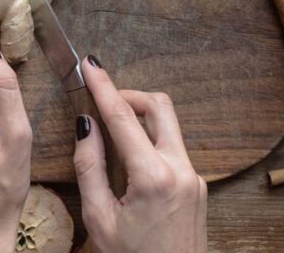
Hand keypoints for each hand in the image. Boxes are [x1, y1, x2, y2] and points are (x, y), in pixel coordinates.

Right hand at [73, 57, 207, 252]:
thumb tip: (86, 127)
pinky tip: (128, 160)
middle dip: (129, 95)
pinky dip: (149, 142)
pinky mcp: (197, 186)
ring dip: (140, 119)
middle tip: (103, 99)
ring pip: (168, 126)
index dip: (103, 86)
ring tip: (111, 132)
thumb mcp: (99, 218)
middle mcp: (181, 171)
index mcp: (154, 177)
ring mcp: (194, 178)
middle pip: (159, 106)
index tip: (89, 65)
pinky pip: (172, 149)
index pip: (124, 118)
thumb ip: (89, 167)